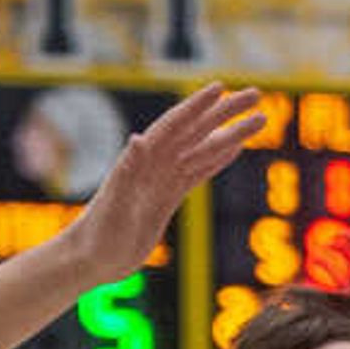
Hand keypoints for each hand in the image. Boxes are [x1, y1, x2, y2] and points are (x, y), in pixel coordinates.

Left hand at [61, 84, 266, 283]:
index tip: (221, 88)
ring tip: (258, 120)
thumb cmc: (98, 235)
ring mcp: (161, 180)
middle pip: (196, 131)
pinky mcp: (166, 198)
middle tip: (256, 94)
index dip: (197, 107)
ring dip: (229, 133)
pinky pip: (196, 172)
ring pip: (202, 149)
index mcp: (141, 161)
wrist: (90, 259)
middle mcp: (153, 164)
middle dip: (226, 112)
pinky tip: (233, 150)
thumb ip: (127, 172)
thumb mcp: (114, 205)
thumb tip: (138, 138)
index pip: (175, 127)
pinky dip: (217, 159)